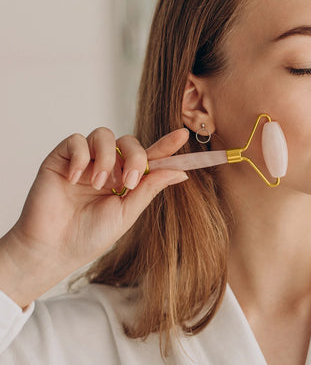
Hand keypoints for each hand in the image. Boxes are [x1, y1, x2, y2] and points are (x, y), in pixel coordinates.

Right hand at [0, 127, 188, 307]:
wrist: (53, 249)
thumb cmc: (90, 235)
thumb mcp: (127, 213)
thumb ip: (149, 188)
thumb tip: (180, 172)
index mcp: (126, 179)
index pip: (149, 156)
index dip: (166, 145)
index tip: (183, 135)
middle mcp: (108, 166)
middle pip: (129, 142)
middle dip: (136, 157)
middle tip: (128, 183)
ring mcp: (85, 161)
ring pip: (104, 135)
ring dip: (108, 158)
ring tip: (100, 184)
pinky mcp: (61, 159)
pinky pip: (76, 140)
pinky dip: (80, 157)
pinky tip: (75, 179)